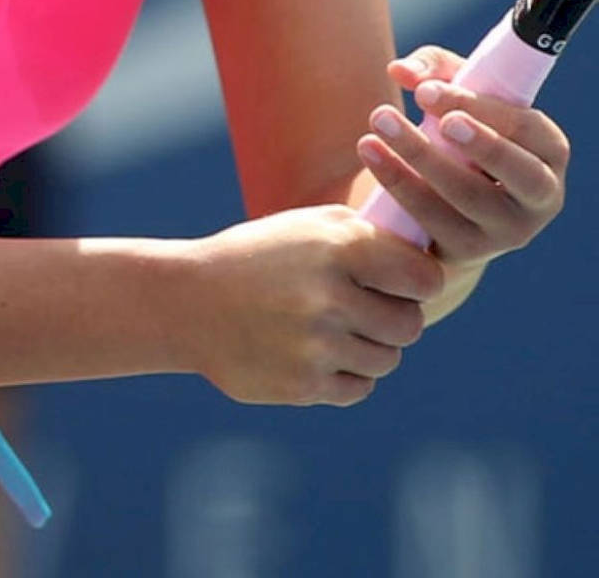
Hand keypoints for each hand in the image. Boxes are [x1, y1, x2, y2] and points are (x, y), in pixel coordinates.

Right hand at [184, 205, 444, 406]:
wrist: (187, 301)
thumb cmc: (257, 257)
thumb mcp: (305, 227)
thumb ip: (366, 235)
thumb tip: (428, 255)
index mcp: (335, 248)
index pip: (423, 277)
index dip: (417, 279)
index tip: (402, 280)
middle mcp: (329, 296)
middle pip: (410, 324)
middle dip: (391, 316)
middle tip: (358, 305)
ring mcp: (317, 345)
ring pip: (386, 359)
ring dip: (366, 346)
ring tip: (326, 326)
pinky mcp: (305, 385)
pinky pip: (359, 387)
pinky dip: (343, 373)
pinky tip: (310, 350)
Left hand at [357, 45, 571, 264]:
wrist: (449, 202)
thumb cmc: (459, 131)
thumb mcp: (456, 94)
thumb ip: (433, 70)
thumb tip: (401, 71)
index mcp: (547, 150)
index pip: (526, 127)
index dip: (481, 107)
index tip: (428, 93)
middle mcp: (541, 195)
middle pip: (519, 173)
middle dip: (482, 145)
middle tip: (437, 119)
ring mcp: (508, 229)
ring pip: (469, 199)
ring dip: (421, 158)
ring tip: (379, 121)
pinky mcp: (470, 248)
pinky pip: (434, 221)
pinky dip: (399, 184)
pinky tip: (370, 152)